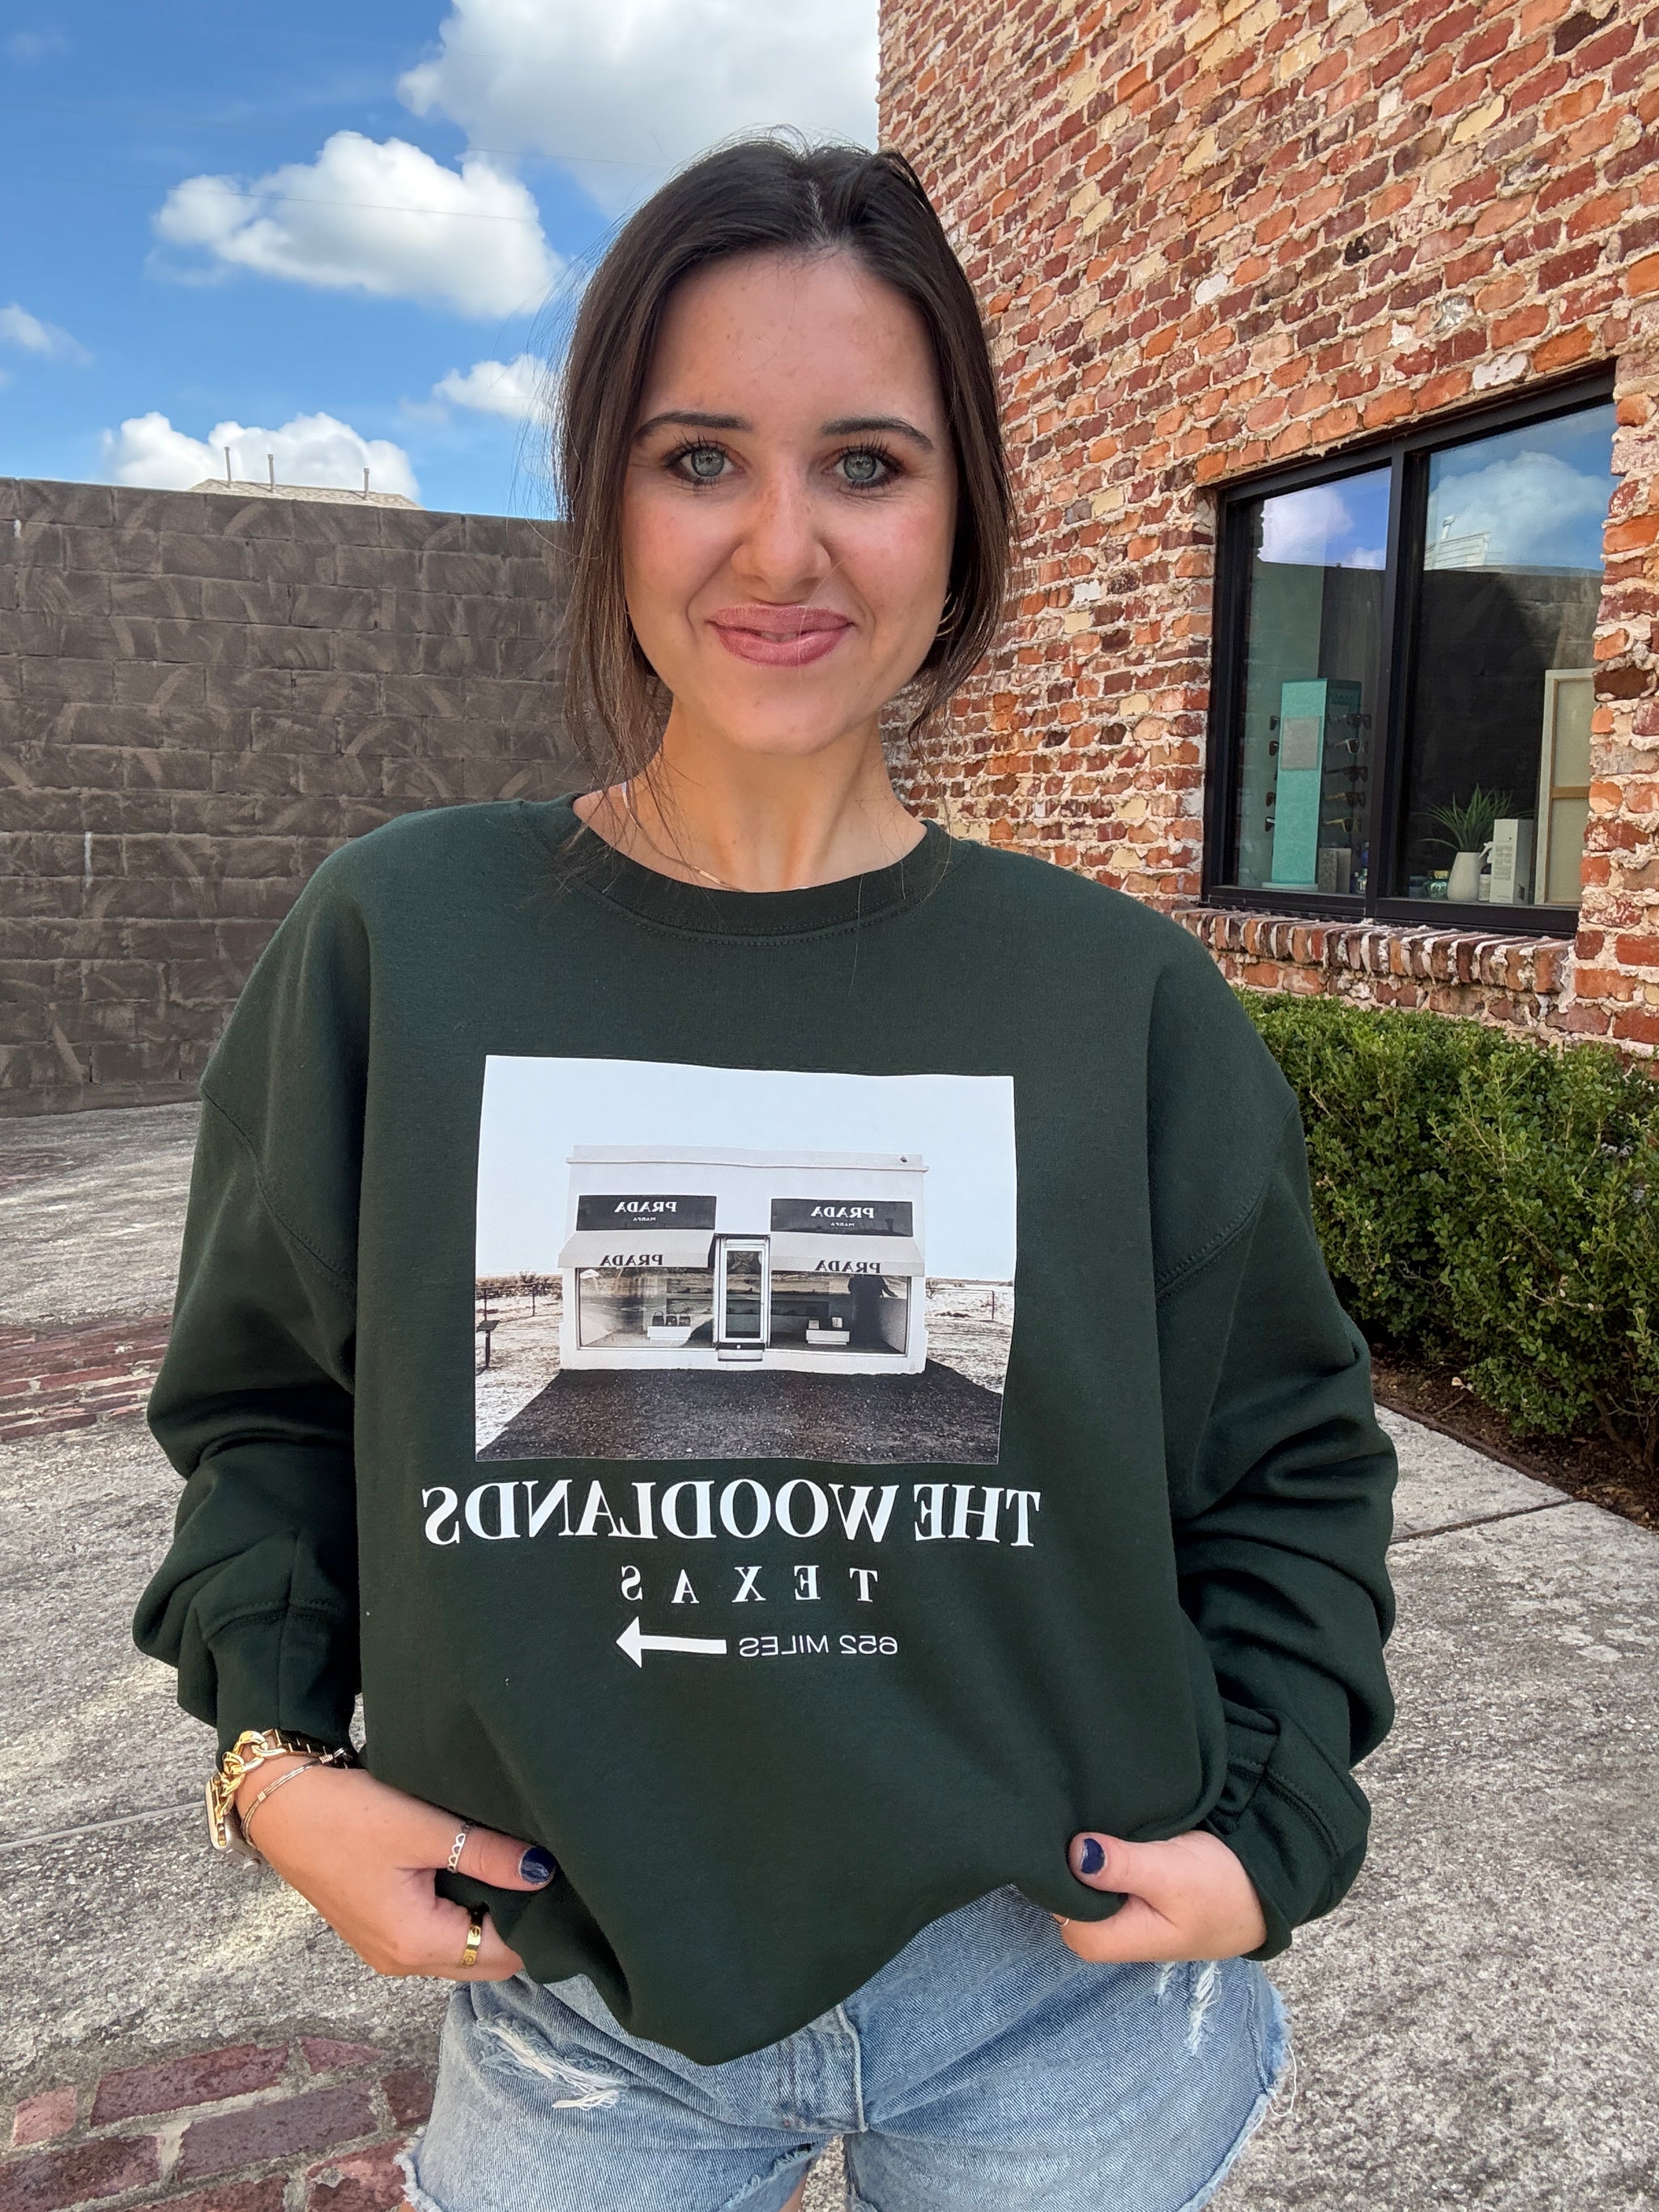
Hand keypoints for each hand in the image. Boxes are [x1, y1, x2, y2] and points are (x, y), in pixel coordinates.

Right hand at [235, 1758, 554, 1979]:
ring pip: (461, 1948)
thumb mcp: (424, 1829)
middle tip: (551, 1880)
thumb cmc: (346, 1816)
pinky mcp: (378, 1928)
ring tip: (519, 1872)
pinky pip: (436, 1935)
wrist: (279, 1805)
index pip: (502, 1954)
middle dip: (519, 1928)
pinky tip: (478, 1874)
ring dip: (489, 1919)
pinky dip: (462, 1914)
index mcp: (416, 1945)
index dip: (537, 1924)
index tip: (567, 1888)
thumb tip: (544, 1873)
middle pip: (484, 1960)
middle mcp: (401, 1961)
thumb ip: (487, 1854)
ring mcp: (386, 1949)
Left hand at [1056, 1830, 1266, 1962]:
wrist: (1259, 1894)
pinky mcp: (1116, 1892)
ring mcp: (1104, 1912)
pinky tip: (1106, 1820)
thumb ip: (1123, 1866)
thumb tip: (1075, 1852)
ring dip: (1083, 1844)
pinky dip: (1097, 1843)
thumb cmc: (1219, 1891)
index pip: (1046, 1894)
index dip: (1054, 1858)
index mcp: (1097, 1939)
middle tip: (1083, 1808)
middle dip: (1066, 1848)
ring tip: (1094, 1810)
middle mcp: (1094, 1930)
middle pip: (1056, 1881)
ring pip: (1073, 1871)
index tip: (1066, 1822)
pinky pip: (1091, 1864)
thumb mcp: (1172, 1875)